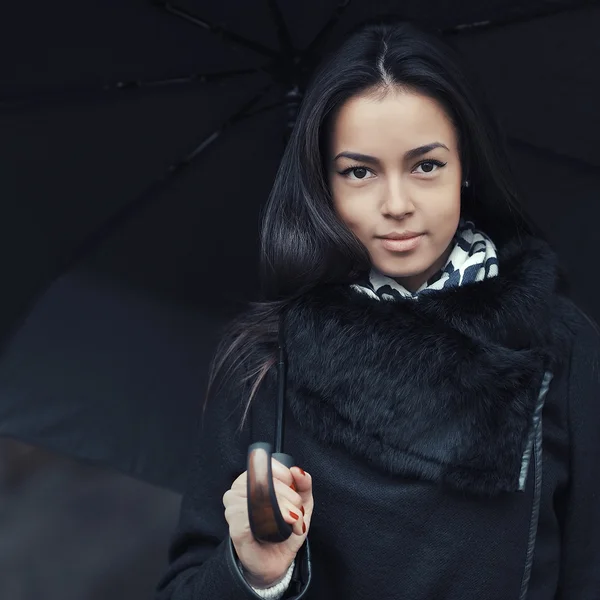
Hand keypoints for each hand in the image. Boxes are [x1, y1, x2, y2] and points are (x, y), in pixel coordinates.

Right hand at [223, 459, 313, 587]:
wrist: (275, 562)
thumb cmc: (284, 530)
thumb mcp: (300, 504)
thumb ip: (303, 484)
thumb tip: (298, 471)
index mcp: (250, 480)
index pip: (264, 464)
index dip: (283, 474)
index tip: (293, 488)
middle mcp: (237, 491)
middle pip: (263, 480)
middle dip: (288, 496)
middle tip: (297, 512)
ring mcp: (233, 509)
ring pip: (258, 496)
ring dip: (282, 509)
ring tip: (290, 521)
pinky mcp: (234, 527)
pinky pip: (252, 515)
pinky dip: (270, 520)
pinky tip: (277, 527)